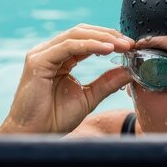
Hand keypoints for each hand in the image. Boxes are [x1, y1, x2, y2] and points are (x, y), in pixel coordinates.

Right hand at [0, 24, 133, 134]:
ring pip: (76, 35)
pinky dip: (90, 45)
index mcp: (60, 58)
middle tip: (129, 43)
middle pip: (82, 32)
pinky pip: (68, 46)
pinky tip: (107, 49)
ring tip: (123, 45)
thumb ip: (107, 82)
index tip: (130, 46)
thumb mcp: (89, 96)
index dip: (109, 39)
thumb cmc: (56, 118)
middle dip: (108, 35)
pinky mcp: (38, 61)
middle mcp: (50, 52)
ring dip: (102, 38)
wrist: (36, 134)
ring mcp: (42, 54)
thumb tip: (130, 70)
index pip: (86, 39)